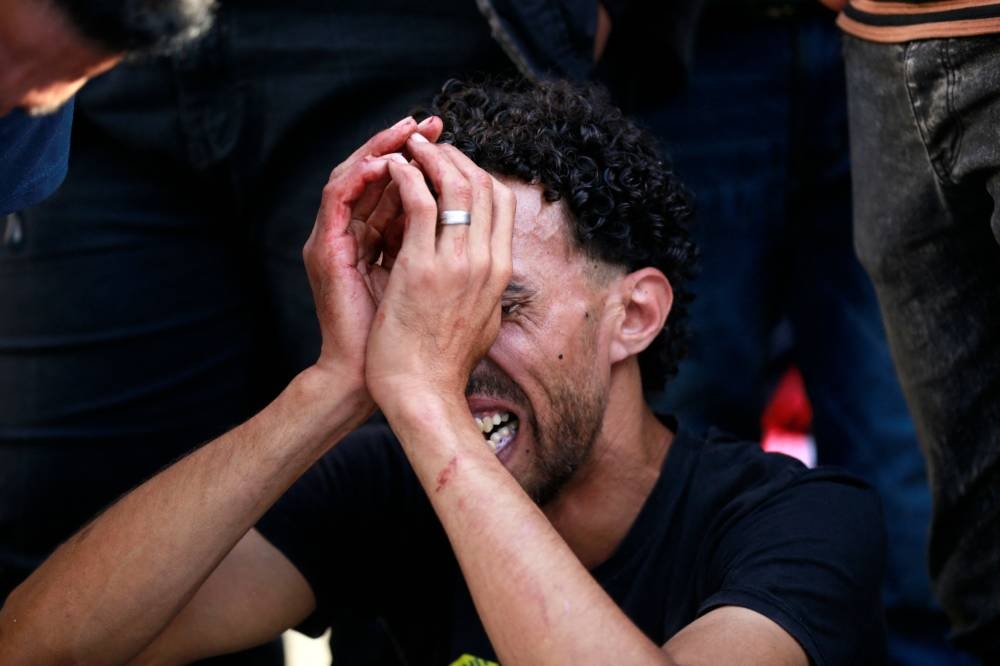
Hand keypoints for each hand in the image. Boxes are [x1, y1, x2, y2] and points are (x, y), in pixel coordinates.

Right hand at [302, 116, 441, 389]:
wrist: (394, 384)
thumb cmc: (421, 343)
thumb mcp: (439, 286)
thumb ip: (447, 255)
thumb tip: (482, 231)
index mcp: (382, 243)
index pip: (401, 186)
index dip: (425, 159)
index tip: (453, 139)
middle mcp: (355, 234)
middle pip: (375, 171)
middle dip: (407, 143)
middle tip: (433, 121)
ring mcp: (336, 240)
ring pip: (352, 173)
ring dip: (380, 145)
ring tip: (408, 128)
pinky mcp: (325, 250)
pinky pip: (338, 195)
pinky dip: (360, 173)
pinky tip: (385, 159)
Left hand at [365, 136, 514, 410]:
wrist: (423, 395)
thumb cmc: (444, 364)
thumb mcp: (482, 320)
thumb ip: (486, 289)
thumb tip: (489, 273)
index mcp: (501, 272)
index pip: (501, 201)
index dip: (475, 173)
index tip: (448, 166)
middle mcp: (486, 262)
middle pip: (483, 184)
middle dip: (453, 157)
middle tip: (424, 148)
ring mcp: (457, 263)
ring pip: (454, 185)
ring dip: (429, 158)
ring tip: (406, 147)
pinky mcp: (421, 268)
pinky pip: (419, 203)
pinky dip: (405, 177)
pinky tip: (390, 169)